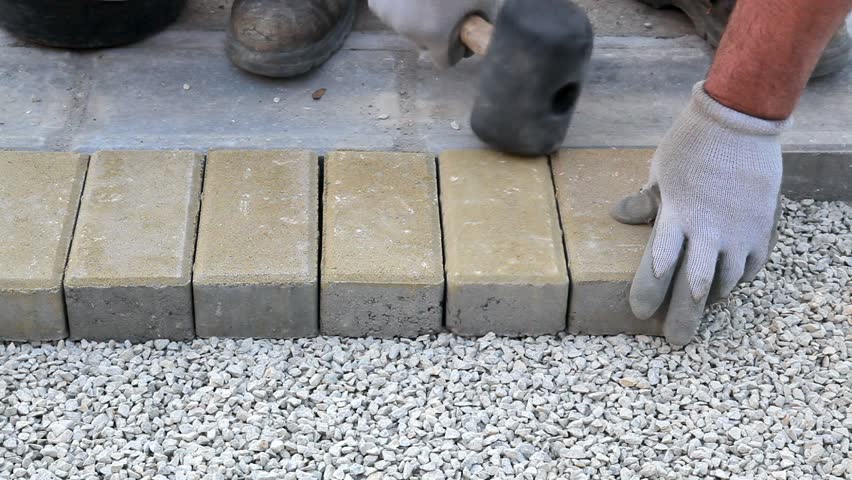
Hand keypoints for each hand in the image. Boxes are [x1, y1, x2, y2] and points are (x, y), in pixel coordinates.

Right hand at [368, 0, 502, 67]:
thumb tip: (480, 31)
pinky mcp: (378, 5)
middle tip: (443, 9)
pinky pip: (390, 14)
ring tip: (427, 0)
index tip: (460, 36)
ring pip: (406, 29)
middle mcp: (409, 32)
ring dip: (416, 20)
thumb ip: (480, 21)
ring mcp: (390, 18)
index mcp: (436, 36)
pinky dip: (399, 7)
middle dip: (435, 32)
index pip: (444, 62)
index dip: (455, 50)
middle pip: (425, 45)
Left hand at [611, 82, 789, 345]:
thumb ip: (645, 201)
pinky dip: (739, 278)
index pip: (657, 267)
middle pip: (694, 287)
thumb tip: (620, 216)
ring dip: (711, 299)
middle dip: (683, 318)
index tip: (639, 311)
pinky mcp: (762, 227)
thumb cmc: (692, 143)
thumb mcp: (660, 170)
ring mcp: (739, 231)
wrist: (741, 120)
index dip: (648, 293)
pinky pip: (751, 266)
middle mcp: (709, 230)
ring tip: (701, 309)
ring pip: (726, 281)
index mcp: (677, 216)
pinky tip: (730, 283)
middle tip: (675, 342)